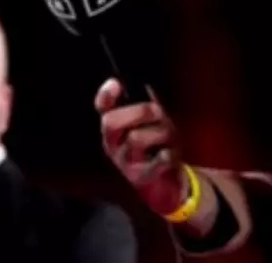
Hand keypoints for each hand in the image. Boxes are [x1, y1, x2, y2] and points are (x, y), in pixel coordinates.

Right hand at [95, 78, 186, 215]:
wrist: (165, 187)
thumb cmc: (157, 148)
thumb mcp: (151, 124)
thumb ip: (146, 106)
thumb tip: (146, 89)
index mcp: (114, 128)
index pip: (101, 108)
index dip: (105, 95)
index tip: (116, 83)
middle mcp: (113, 145)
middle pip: (111, 122)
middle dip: (138, 112)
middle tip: (158, 111)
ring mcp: (125, 162)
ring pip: (135, 138)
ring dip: (159, 132)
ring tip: (170, 135)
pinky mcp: (141, 178)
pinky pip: (155, 161)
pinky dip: (167, 154)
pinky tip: (170, 154)